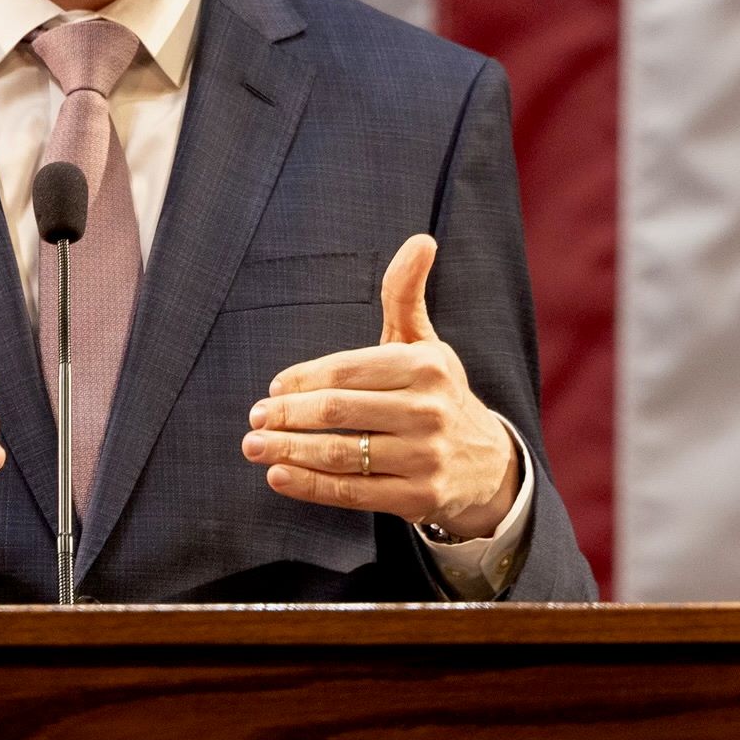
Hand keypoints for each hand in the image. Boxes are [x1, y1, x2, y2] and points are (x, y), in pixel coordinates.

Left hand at [241, 233, 521, 536]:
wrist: (485, 463)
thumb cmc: (435, 394)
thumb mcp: (424, 343)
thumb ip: (406, 295)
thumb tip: (420, 240)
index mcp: (426, 367)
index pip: (348, 370)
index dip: (304, 380)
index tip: (274, 388)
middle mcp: (429, 410)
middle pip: (338, 411)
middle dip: (287, 415)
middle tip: (254, 418)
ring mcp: (425, 457)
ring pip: (341, 454)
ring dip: (288, 450)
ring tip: (254, 447)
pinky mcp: (417, 498)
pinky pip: (352, 492)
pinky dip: (310, 485)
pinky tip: (278, 476)